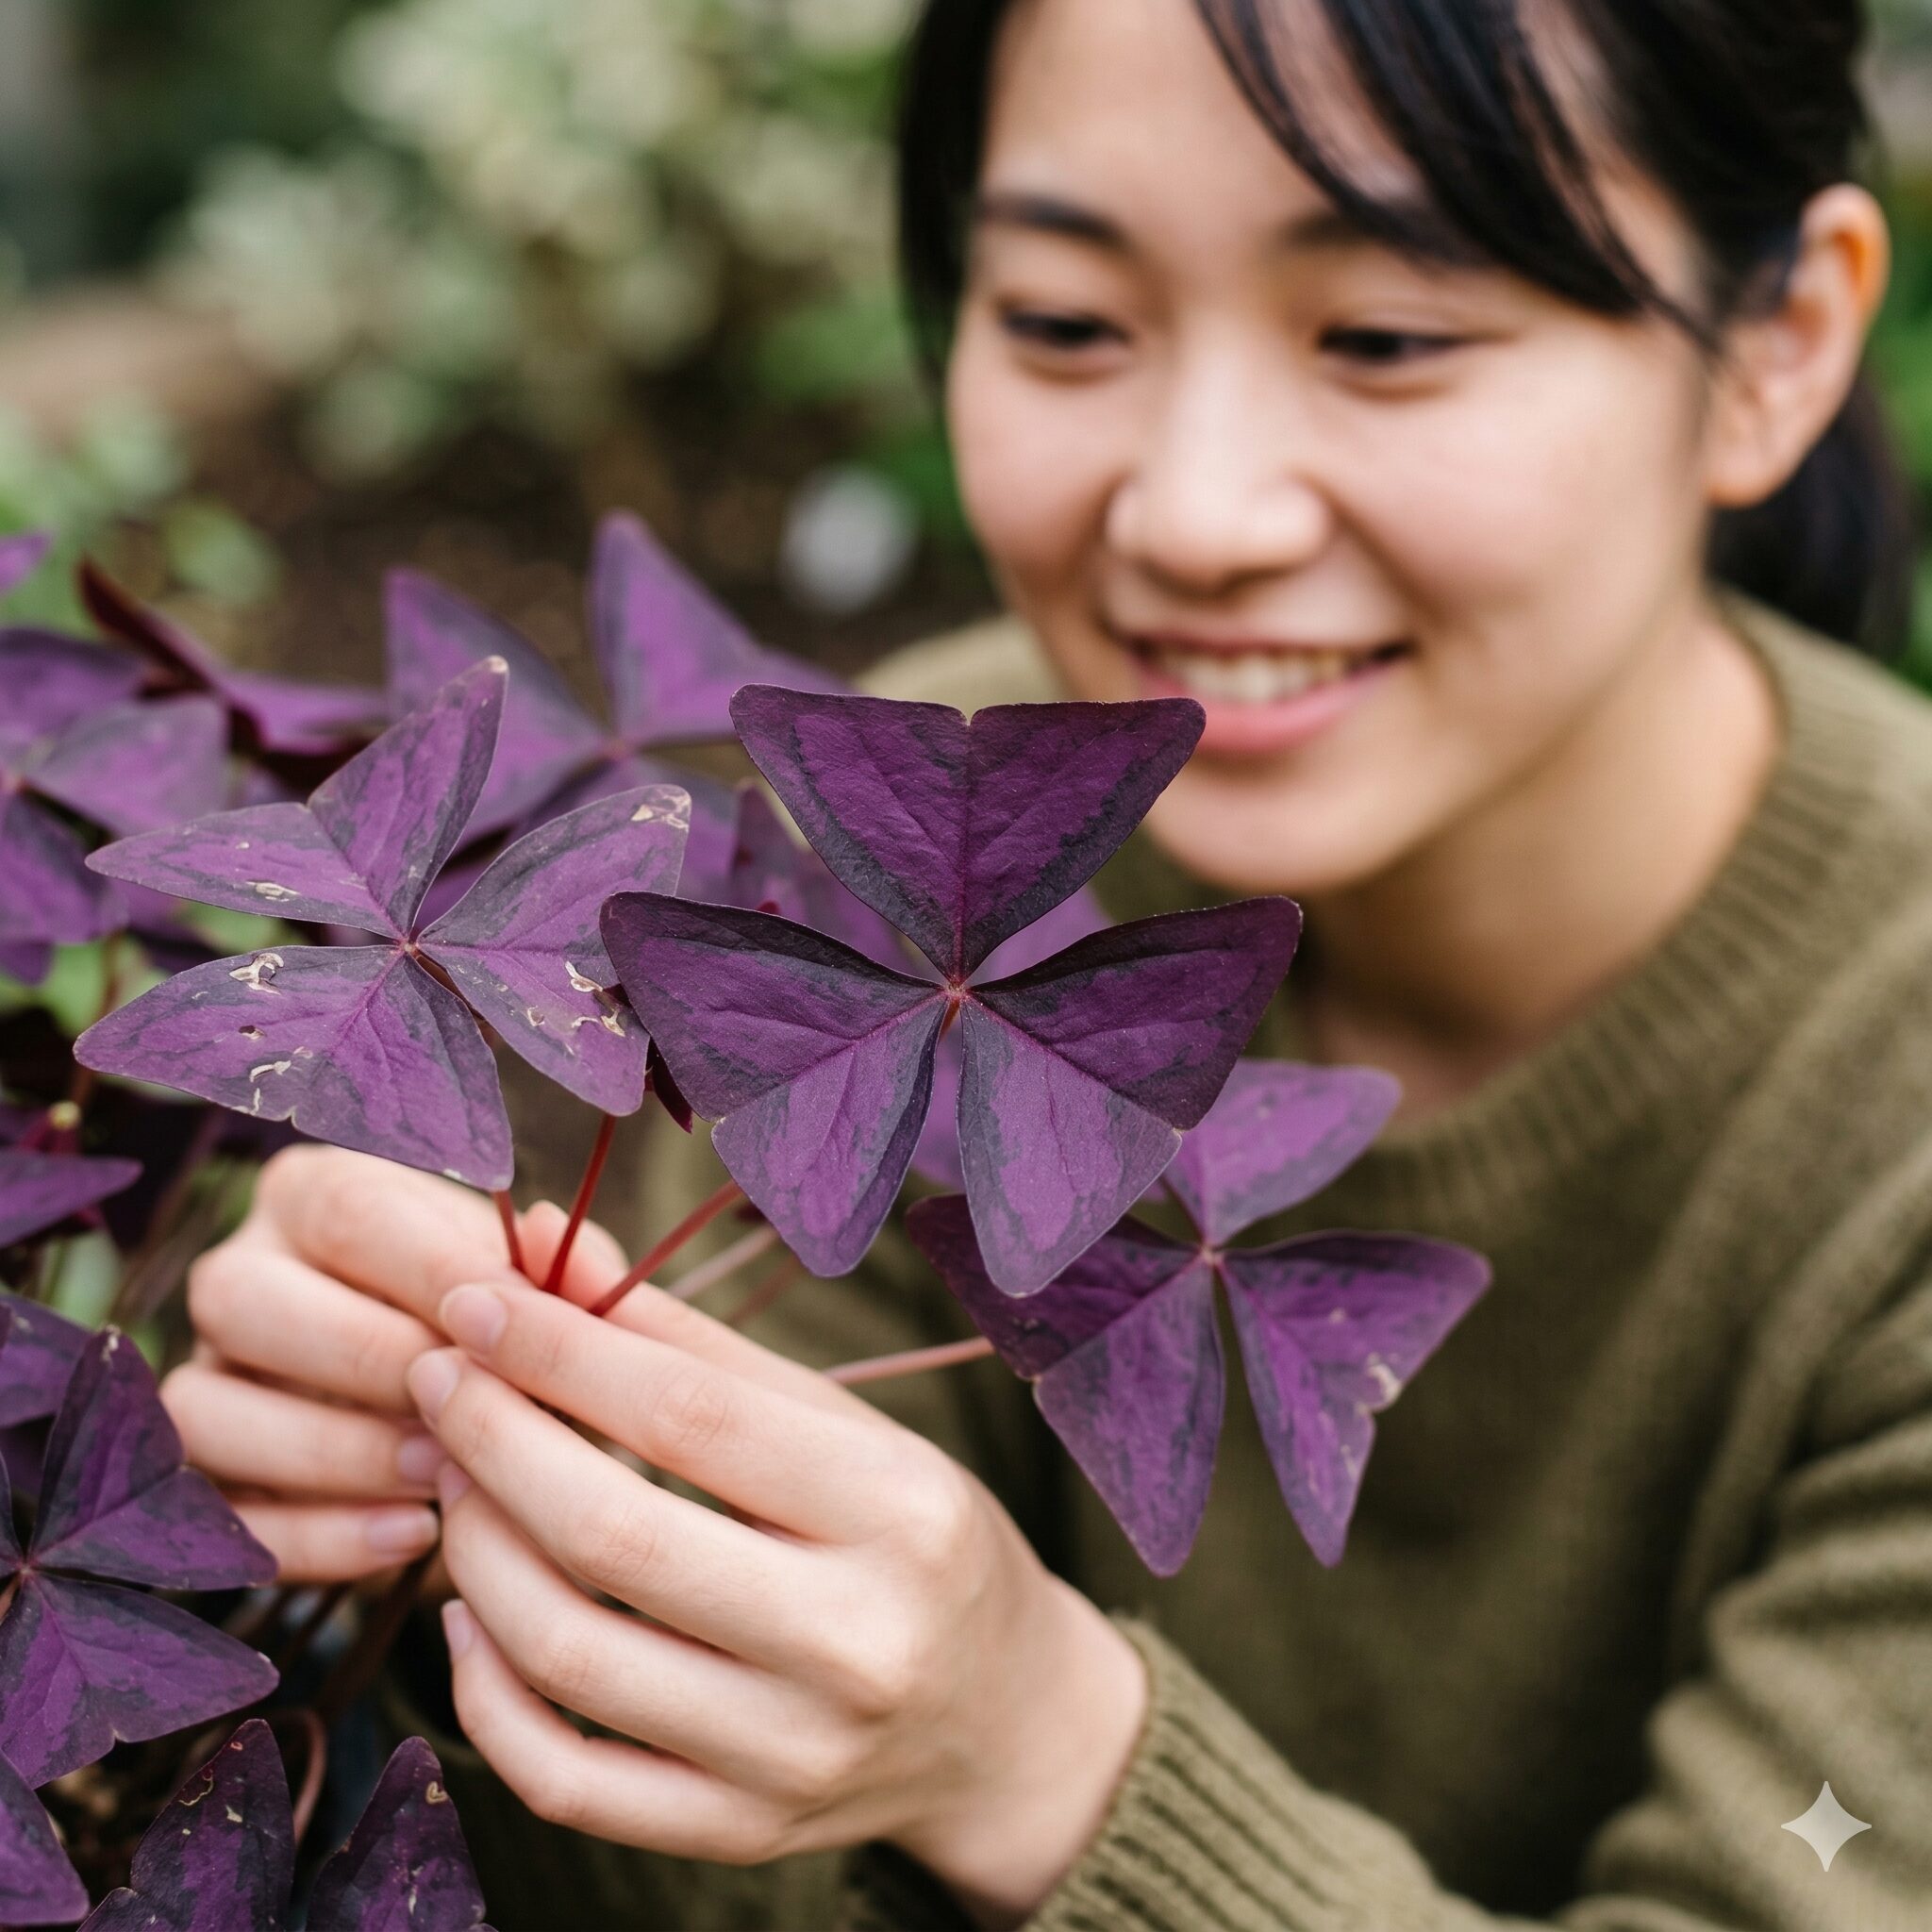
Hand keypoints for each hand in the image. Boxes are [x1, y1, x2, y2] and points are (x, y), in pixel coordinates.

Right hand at [164, 1145, 624, 1582]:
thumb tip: (548, 1232)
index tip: (511, 1331)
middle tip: (464, 1408)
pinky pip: (220, 1515)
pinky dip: (318, 1536)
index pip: (351, 1216)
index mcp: (313, 1195)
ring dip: (333, 1451)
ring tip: (441, 1476)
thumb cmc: (499, 1322)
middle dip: (368, 1362)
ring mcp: (204, 1376)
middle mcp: (238, 1273)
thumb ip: (554, 1266)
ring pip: (208, 1410)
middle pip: (246, 1300)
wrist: (468, 1407)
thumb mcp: (536, 1284)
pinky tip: (413, 1534)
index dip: (436, 1274)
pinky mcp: (200, 1480)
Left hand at [410, 1272, 1148, 1928]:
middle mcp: (855, 1644)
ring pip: (570, 1656)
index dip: (559, 1351)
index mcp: (901, 1513)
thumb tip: (549, 1257)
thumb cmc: (918, 1540)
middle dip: (494, 1438)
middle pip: (615, 1535)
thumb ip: (694, 1351)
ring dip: (475, 1550)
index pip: (692, 1417)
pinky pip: (563, 1779)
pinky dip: (484, 1694)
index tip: (475, 1301)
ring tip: (456, 1479)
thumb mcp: (845, 1428)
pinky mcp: (738, 1836)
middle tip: (438, 1378)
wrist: (1002, 1724)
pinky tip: (470, 1611)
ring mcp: (793, 1758)